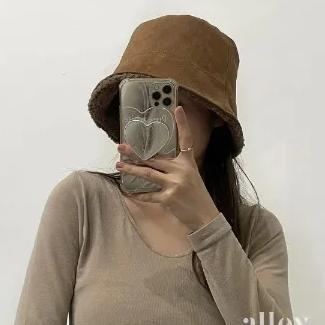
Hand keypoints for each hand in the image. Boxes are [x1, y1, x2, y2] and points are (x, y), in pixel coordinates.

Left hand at [116, 105, 219, 232]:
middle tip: (121, 146)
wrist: (205, 216)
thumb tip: (155, 160)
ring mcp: (175, 184)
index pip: (186, 139)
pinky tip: (129, 192)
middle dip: (135, 153)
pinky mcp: (169, 198)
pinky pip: (149, 194)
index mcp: (188, 162)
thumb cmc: (197, 196)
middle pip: (155, 158)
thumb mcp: (191, 176)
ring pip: (147, 173)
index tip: (176, 108)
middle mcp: (182, 170)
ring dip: (131, 169)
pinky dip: (138, 194)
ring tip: (119, 165)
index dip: (182, 123)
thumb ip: (177, 167)